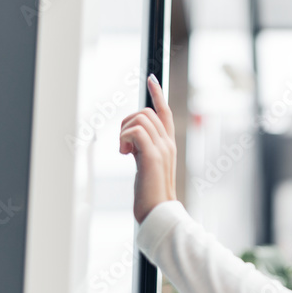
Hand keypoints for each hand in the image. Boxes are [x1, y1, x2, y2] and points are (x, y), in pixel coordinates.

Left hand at [119, 73, 177, 223]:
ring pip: (140, 118)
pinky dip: (124, 139)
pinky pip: (135, 131)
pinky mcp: (152, 156)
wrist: (159, 213)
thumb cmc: (151, 195)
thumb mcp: (147, 166)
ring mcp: (162, 148)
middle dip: (128, 121)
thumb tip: (130, 141)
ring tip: (125, 152)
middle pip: (146, 111)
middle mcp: (168, 143)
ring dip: (124, 132)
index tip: (151, 78)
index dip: (157, 94)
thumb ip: (143, 150)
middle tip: (123, 145)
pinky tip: (125, 154)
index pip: (164, 111)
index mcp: (168, 145)